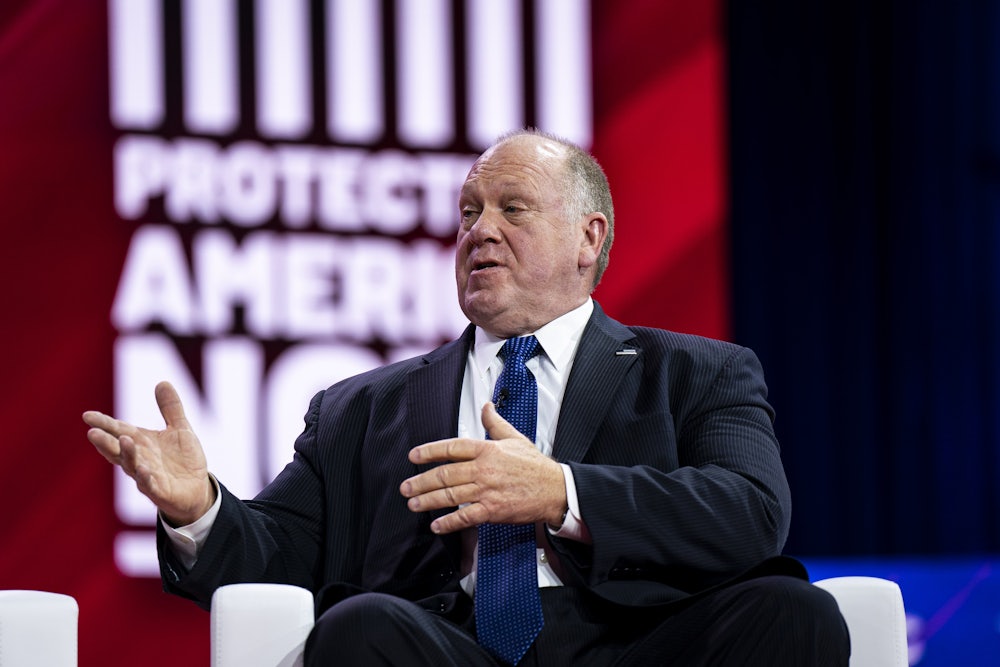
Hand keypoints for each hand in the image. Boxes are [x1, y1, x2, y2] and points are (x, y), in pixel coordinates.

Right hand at [82, 381, 213, 525]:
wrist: (197, 489)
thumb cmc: (183, 459)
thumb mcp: (180, 429)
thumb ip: (171, 408)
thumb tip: (162, 382)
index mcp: (141, 443)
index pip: (119, 431)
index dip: (104, 424)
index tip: (87, 416)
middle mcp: (139, 459)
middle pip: (118, 450)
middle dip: (105, 442)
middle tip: (92, 432)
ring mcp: (146, 476)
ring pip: (131, 466)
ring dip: (126, 454)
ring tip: (124, 440)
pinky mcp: (159, 491)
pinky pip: (149, 485)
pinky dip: (145, 477)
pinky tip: (143, 469)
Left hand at [399, 402, 566, 533]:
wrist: (555, 489)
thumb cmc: (535, 465)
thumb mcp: (515, 437)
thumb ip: (495, 422)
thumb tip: (486, 406)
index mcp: (488, 450)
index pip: (452, 447)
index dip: (430, 451)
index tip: (414, 456)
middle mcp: (484, 469)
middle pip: (446, 474)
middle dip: (421, 481)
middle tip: (406, 486)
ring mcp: (487, 490)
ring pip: (451, 495)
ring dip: (428, 500)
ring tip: (413, 503)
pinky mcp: (493, 510)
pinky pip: (466, 517)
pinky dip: (449, 522)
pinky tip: (436, 525)